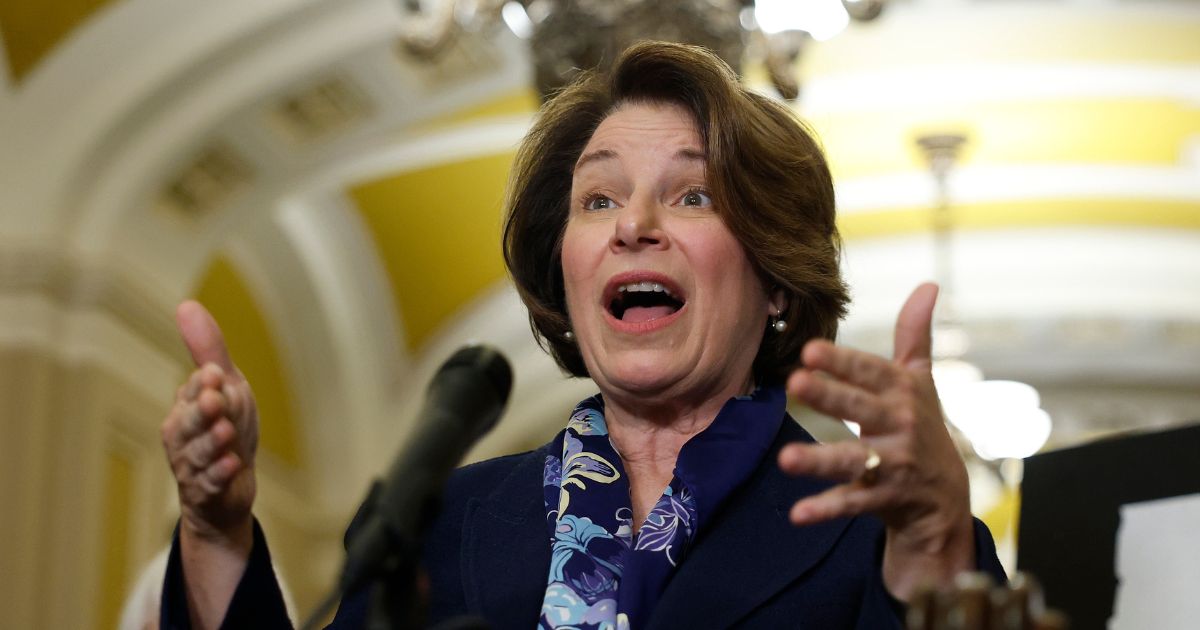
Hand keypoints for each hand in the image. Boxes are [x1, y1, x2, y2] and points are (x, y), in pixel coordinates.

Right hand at [161, 300, 258, 542]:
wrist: (229, 489)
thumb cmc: (226, 428)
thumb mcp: (226, 386)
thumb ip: (208, 350)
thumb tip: (186, 304)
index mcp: (186, 406)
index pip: (194, 391)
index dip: (205, 385)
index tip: (217, 373)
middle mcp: (183, 435)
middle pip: (189, 422)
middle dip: (202, 411)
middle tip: (217, 399)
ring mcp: (193, 465)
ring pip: (198, 452)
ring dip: (213, 441)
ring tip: (228, 431)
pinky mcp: (206, 491)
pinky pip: (209, 482)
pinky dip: (220, 472)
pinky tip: (234, 463)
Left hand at [777, 283, 974, 600]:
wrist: (944, 496)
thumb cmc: (922, 426)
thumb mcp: (920, 381)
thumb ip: (915, 335)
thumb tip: (928, 284)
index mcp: (903, 391)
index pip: (870, 372)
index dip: (843, 361)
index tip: (810, 349)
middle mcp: (901, 426)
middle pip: (860, 409)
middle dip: (830, 396)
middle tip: (794, 383)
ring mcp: (894, 464)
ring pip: (854, 460)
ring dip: (820, 460)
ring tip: (784, 459)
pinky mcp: (885, 498)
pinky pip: (853, 502)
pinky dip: (826, 509)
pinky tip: (797, 514)